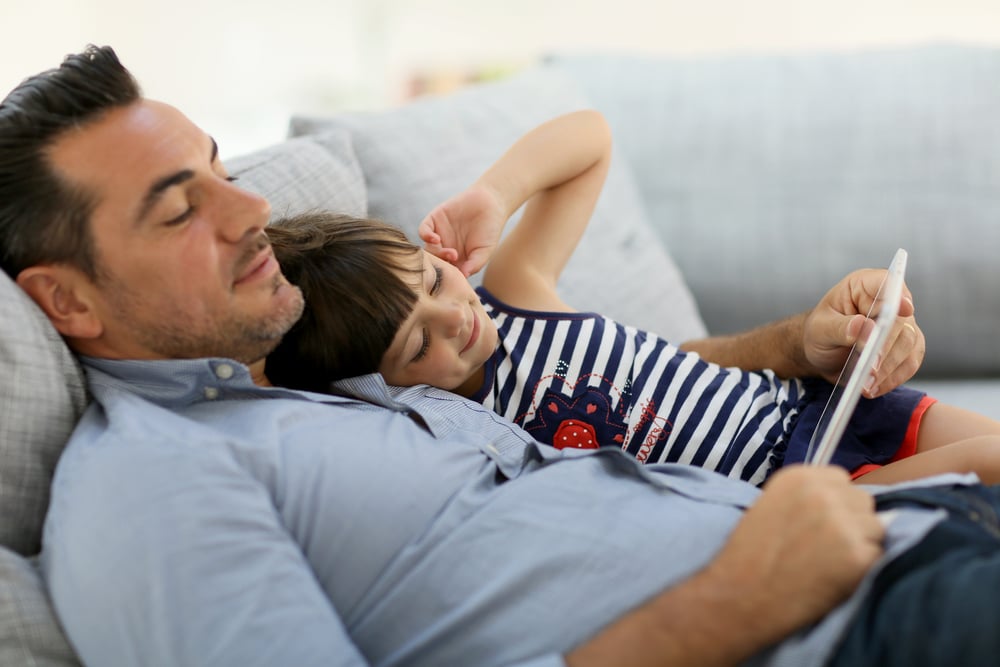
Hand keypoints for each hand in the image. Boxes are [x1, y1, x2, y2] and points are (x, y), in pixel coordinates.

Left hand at [418, 184, 507, 276]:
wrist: (490, 203)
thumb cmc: (490, 229)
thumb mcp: (485, 251)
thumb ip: (474, 265)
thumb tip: (462, 277)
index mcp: (456, 259)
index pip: (446, 271)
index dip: (449, 275)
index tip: (456, 276)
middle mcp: (444, 248)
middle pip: (434, 262)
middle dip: (441, 264)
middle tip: (455, 260)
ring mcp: (438, 234)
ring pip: (427, 249)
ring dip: (435, 253)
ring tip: (451, 252)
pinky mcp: (434, 220)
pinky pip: (423, 230)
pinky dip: (426, 236)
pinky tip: (436, 239)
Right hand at [707, 465, 883, 644]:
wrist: (741, 596)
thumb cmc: (750, 555)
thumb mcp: (771, 505)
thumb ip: (806, 496)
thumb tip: (843, 503)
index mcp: (799, 477)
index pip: (841, 479)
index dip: (835, 502)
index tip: (821, 521)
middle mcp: (824, 493)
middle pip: (863, 501)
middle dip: (852, 521)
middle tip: (826, 546)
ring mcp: (843, 523)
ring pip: (876, 528)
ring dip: (861, 544)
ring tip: (829, 563)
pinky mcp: (858, 556)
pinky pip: (878, 556)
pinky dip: (863, 569)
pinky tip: (834, 577)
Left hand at [803, 268, 924, 396]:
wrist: (821, 352)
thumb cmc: (819, 332)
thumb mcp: (820, 328)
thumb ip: (840, 327)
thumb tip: (863, 328)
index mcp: (865, 286)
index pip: (887, 283)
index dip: (898, 295)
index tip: (903, 309)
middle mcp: (888, 302)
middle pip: (901, 321)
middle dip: (886, 347)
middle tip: (871, 368)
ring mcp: (902, 325)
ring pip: (909, 344)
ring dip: (889, 368)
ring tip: (866, 385)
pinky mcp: (906, 348)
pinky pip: (910, 363)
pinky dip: (894, 378)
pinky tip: (874, 388)